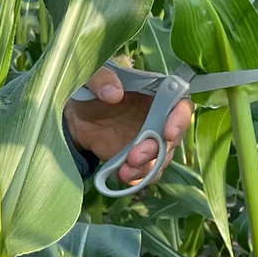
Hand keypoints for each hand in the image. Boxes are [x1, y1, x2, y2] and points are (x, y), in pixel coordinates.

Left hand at [63, 64, 192, 186]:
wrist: (76, 117)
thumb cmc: (90, 91)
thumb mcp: (90, 79)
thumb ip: (101, 79)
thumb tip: (114, 94)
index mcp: (155, 94)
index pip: (181, 106)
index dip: (180, 120)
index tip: (167, 132)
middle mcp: (159, 118)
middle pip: (172, 138)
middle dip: (156, 150)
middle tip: (134, 155)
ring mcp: (150, 141)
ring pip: (162, 159)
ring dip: (147, 168)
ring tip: (125, 170)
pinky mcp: (139, 159)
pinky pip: (147, 172)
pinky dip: (138, 178)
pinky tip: (122, 176)